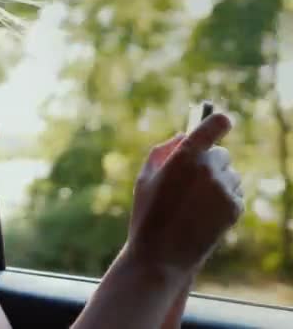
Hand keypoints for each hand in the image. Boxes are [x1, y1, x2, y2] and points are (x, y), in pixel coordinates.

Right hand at [127, 113, 243, 275]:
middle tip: (191, 183)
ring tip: (194, 204)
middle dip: (209, 163)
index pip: (217, 123)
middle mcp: (209, 168)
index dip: (218, 123)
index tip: (216, 127)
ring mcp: (225, 189)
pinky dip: (224, 200)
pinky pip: (236, 193)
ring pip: (231, 174)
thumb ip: (163, 150)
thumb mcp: (145, 178)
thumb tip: (184, 135)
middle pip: (222, 153)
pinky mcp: (235, 208)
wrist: (161, 256)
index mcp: (185, 155)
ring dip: (218, 182)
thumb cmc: (147, 215)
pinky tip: (203, 215)